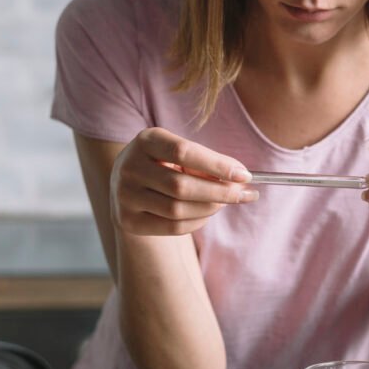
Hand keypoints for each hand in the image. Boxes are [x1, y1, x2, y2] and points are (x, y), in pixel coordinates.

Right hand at [110, 127, 256, 236]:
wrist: (126, 186)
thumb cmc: (163, 165)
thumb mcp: (178, 154)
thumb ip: (204, 162)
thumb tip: (240, 178)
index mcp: (145, 141)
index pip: (184, 152)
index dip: (216, 165)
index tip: (244, 174)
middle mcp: (129, 167)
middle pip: (181, 185)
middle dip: (219, 192)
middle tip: (243, 194)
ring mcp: (124, 196)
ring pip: (177, 210)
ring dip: (210, 208)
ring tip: (224, 202)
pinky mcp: (127, 221)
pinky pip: (172, 227)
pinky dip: (197, 222)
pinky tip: (207, 214)